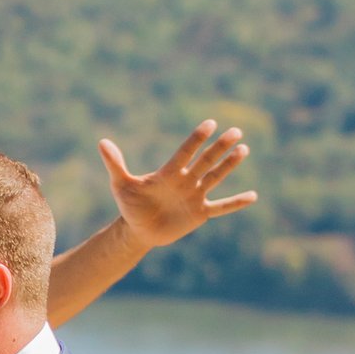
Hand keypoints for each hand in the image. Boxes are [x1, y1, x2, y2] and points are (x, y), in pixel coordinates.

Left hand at [96, 119, 258, 252]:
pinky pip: (221, 207)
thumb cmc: (130, 205)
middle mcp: (185, 180)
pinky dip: (236, 203)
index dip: (197, 139)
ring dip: (229, 166)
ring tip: (244, 150)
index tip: (210, 124)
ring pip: (215, 177)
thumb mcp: (121, 185)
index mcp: (169, 172)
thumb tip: (101, 142)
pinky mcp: (200, 213)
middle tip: (236, 131)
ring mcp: (195, 195)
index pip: (185, 152)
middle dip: (220, 147)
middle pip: (205, 161)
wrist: (139, 229)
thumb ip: (115, 163)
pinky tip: (253, 196)